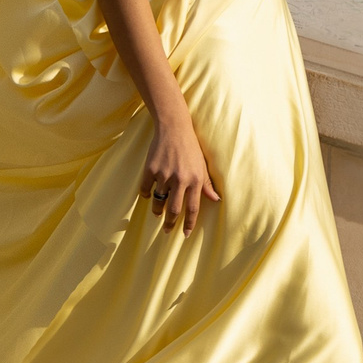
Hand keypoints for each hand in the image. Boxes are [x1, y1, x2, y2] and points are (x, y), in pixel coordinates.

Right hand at [142, 115, 219, 234]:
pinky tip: (148, 196)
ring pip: (159, 201)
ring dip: (157, 210)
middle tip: (167, 231)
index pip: (193, 208)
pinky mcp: (151, 168)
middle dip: (170, 223)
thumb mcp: (202, 165)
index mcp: (195, 179)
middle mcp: (180, 179)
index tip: (185, 234)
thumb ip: (207, 184)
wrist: (174, 128)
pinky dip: (146, 195)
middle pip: (174, 209)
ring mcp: (164, 174)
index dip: (189, 223)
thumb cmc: (191, 148)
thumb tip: (216, 200)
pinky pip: (146, 188)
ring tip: (158, 213)